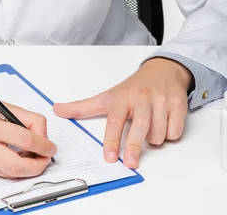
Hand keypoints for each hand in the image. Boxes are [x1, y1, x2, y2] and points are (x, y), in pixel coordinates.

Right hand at [0, 80, 56, 177]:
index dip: (43, 146)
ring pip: (8, 173)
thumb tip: (42, 136)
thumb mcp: (1, 105)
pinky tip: (15, 157)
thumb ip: (25, 118)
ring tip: (33, 158)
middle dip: (37, 166)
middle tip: (45, 159)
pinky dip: (11, 168)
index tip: (51, 147)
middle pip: (17, 166)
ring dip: (26, 169)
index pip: (25, 140)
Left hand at [53, 57, 192, 168]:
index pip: (116, 120)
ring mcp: (161, 100)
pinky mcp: (178, 104)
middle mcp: (142, 97)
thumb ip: (82, 107)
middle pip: (140, 129)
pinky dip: (170, 134)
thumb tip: (56, 110)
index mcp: (123, 97)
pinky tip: (164, 123)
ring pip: (158, 134)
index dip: (112, 140)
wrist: (162, 71)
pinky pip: (174, 131)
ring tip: (149, 128)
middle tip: (131, 164)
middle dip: (135, 148)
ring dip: (154, 139)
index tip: (110, 157)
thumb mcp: (107, 96)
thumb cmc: (132, 88)